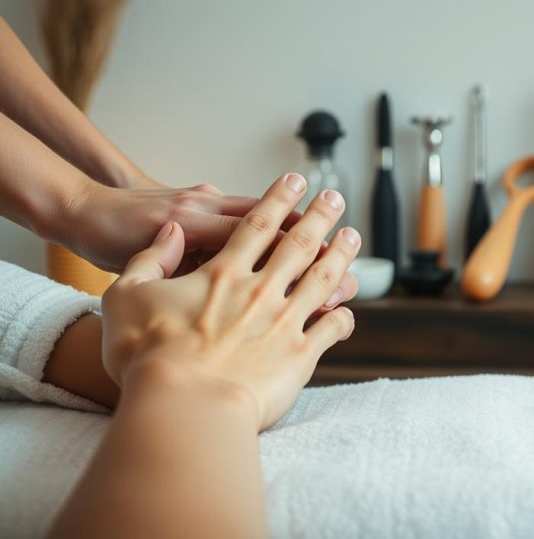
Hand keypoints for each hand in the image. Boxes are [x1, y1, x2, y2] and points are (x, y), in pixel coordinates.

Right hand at [100, 173, 359, 430]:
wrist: (180, 407)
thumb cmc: (145, 356)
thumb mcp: (126, 295)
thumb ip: (150, 259)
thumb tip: (169, 233)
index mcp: (222, 272)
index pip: (257, 224)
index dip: (278, 199)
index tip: (297, 181)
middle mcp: (259, 291)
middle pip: (298, 243)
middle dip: (320, 216)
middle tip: (335, 198)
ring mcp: (283, 321)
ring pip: (322, 278)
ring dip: (340, 255)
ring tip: (353, 238)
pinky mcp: (298, 356)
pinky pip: (330, 329)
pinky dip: (342, 317)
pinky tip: (345, 311)